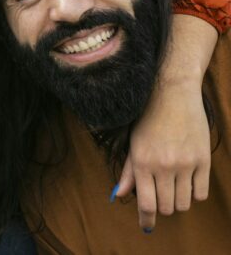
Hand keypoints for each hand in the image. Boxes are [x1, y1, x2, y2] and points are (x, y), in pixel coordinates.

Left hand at [116, 81, 209, 230]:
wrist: (172, 94)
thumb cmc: (147, 119)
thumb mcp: (132, 143)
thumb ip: (127, 171)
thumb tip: (119, 194)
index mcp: (141, 163)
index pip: (146, 204)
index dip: (146, 220)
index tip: (147, 227)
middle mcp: (163, 166)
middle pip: (166, 208)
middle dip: (162, 208)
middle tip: (161, 196)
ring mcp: (185, 164)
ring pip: (184, 204)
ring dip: (178, 201)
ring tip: (173, 188)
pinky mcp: (203, 160)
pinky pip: (201, 193)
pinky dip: (194, 194)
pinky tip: (188, 182)